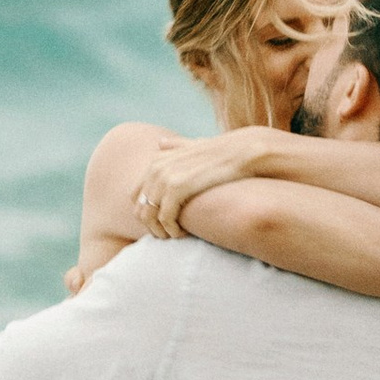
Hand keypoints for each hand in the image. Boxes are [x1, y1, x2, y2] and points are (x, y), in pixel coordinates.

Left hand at [133, 127, 281, 233]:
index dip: (147, 214)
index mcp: (156, 161)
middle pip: (140, 209)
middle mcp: (156, 167)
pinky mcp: (177, 187)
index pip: (136, 196)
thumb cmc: (223, 152)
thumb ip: (176, 146)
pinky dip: (172, 230)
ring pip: (149, 216)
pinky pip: (165, 218)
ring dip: (161, 232)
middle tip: (169, 235)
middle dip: (152, 226)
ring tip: (176, 236)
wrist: (243, 152)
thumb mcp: (194, 145)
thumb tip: (160, 142)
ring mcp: (165, 176)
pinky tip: (184, 234)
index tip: (165, 223)